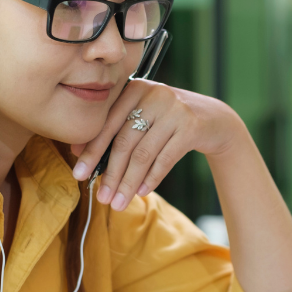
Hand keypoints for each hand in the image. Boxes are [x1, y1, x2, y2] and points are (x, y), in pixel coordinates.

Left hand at [70, 79, 244, 210]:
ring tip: (119, 202)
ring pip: (144, 154)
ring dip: (128, 182)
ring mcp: (175, 110)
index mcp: (135, 88)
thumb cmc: (168, 120)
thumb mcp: (143, 116)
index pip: (107, 123)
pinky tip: (141, 192)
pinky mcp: (192, 127)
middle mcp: (154, 95)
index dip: (92, 151)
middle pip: (125, 141)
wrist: (214, 119)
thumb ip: (114, 129)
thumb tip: (78, 153)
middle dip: (110, 173)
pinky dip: (151, 178)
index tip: (78, 174)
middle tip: (101, 197)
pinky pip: (165, 159)